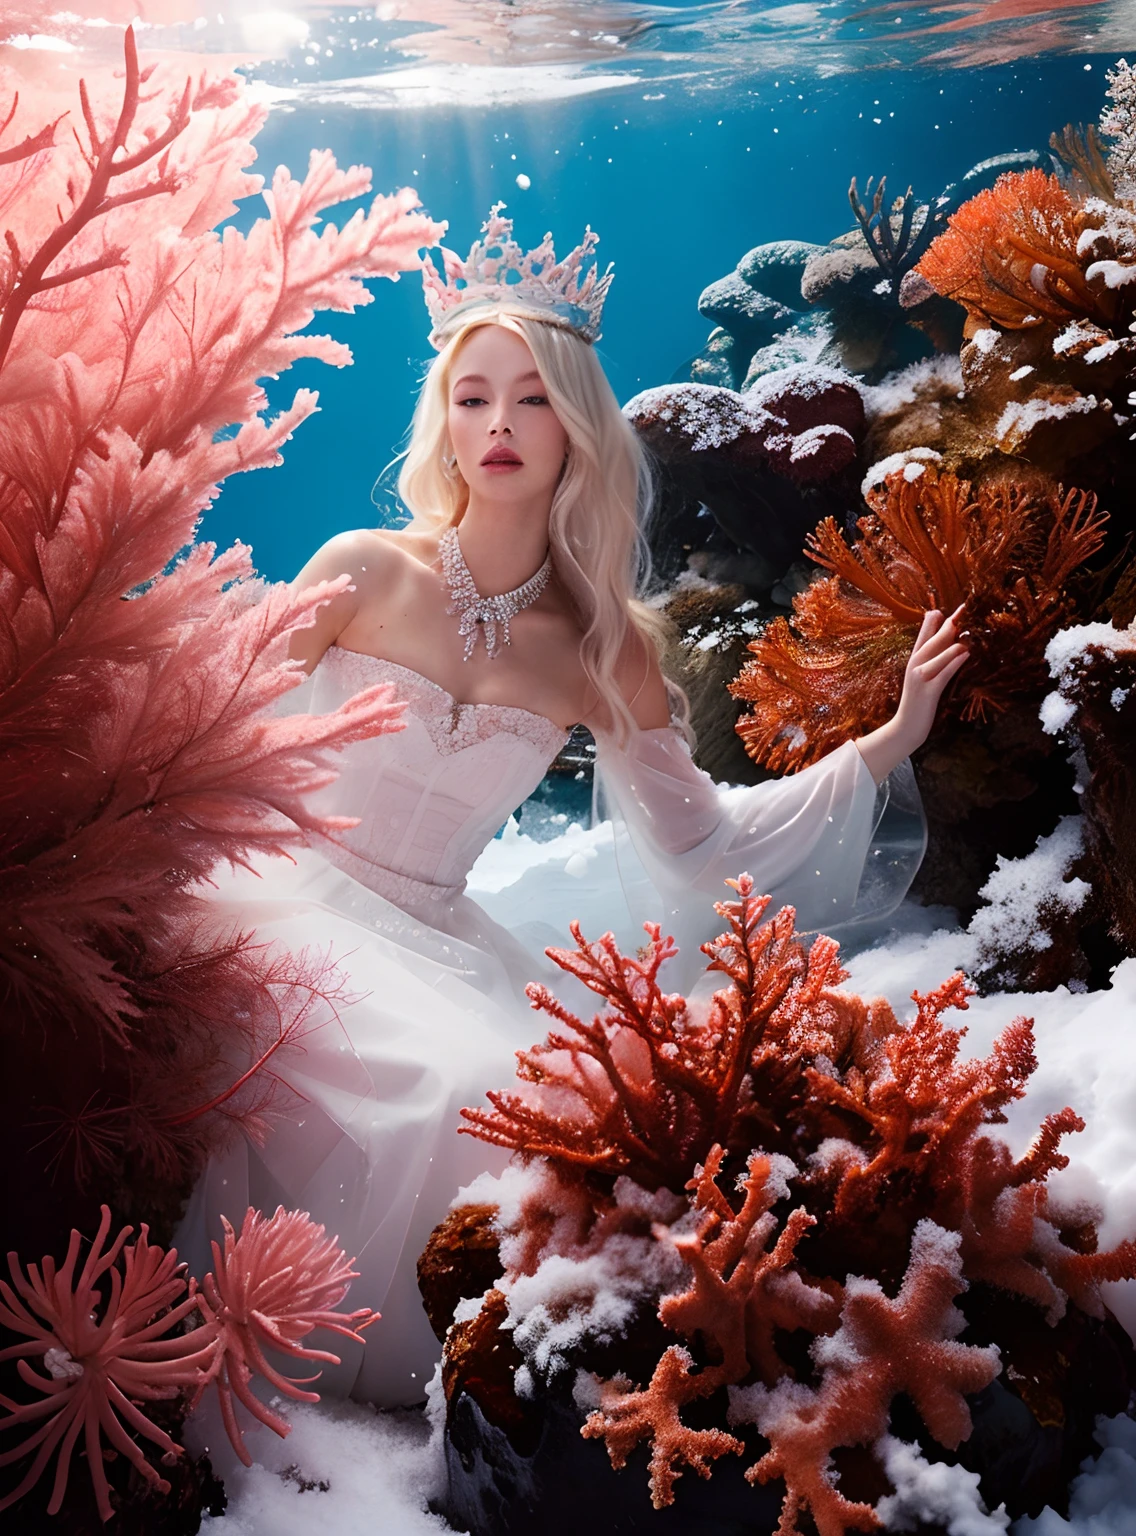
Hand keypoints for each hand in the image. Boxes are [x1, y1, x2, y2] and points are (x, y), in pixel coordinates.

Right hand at [854, 605, 968, 783]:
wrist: (906, 727)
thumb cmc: (919, 701)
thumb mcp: (924, 676)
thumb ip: (934, 658)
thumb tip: (951, 641)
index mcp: (914, 659)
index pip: (923, 632)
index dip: (935, 618)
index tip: (950, 606)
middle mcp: (915, 665)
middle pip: (932, 639)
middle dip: (949, 624)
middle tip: (965, 609)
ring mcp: (920, 678)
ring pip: (938, 654)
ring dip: (955, 643)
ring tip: (970, 633)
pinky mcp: (928, 692)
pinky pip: (943, 674)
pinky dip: (954, 662)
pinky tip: (965, 654)